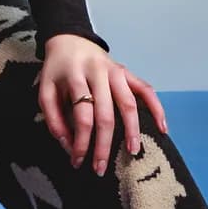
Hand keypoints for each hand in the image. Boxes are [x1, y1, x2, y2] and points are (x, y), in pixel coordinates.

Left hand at [37, 34, 167, 175]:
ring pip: (128, 103)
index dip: (81, 142)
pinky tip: (162, 128)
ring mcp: (116, 71)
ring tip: (133, 151)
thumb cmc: (57, 71)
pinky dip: (157, 108)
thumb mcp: (45, 91)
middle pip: (105, 114)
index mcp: (75, 76)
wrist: (70, 40)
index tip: (77, 161)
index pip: (82, 116)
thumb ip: (53, 118)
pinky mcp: (127, 72)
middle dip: (104, 144)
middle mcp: (98, 72)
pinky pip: (146, 90)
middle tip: (100, 168)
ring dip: (132, 130)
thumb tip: (68, 145)